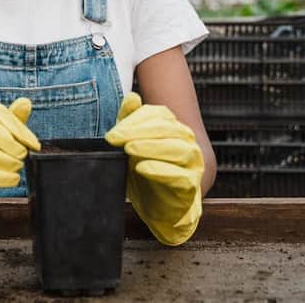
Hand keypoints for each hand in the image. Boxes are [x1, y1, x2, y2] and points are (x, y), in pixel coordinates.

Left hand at [104, 93, 203, 245]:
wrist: (159, 208)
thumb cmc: (146, 173)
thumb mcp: (131, 145)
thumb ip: (130, 121)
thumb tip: (132, 97)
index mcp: (173, 128)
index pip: (158, 115)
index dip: (134, 120)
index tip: (112, 133)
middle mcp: (186, 142)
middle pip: (166, 129)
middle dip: (138, 131)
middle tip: (115, 139)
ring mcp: (192, 164)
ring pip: (178, 149)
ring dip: (151, 147)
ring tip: (129, 149)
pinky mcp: (191, 186)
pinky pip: (181, 176)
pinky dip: (161, 171)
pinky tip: (142, 168)